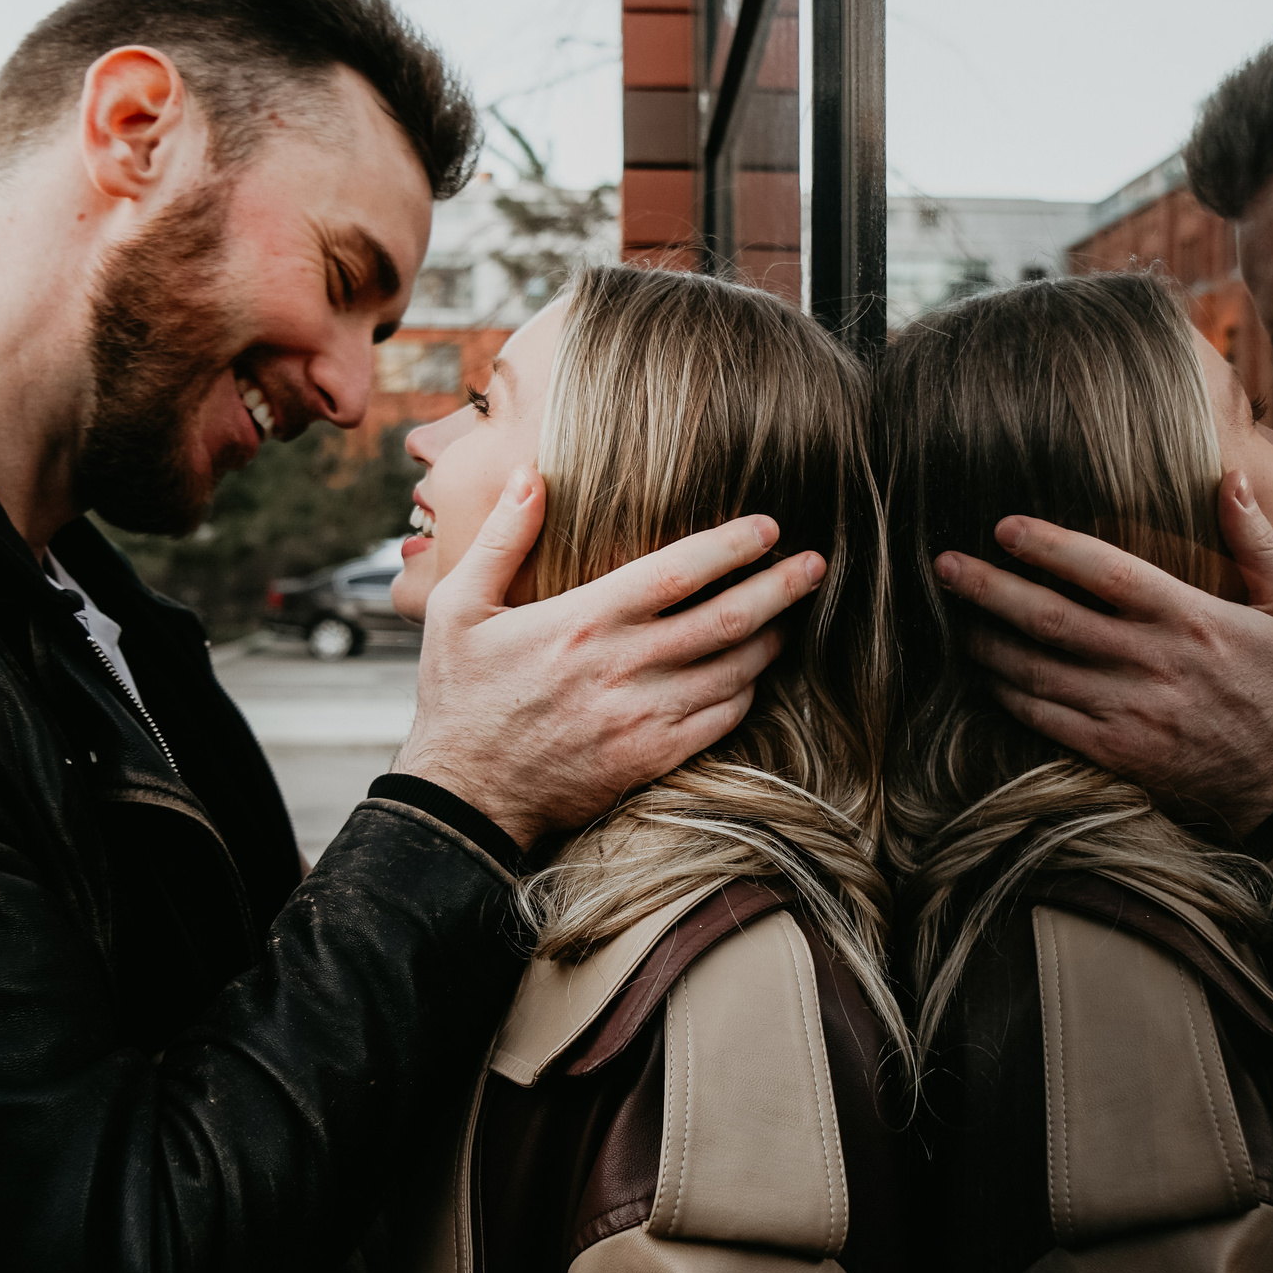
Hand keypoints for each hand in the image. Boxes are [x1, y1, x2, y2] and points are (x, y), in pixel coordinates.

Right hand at [395, 466, 824, 848]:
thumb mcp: (456, 607)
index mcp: (583, 620)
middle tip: (816, 565)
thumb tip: (531, 476)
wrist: (464, 796)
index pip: (679, 570)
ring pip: (734, 672)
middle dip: (781, 588)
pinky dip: (746, 693)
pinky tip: (752, 674)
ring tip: (790, 616)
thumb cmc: (460, 696)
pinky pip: (721, 721)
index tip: (770, 527)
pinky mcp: (651, 758)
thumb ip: (501, 539)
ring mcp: (643, 717)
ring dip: (770, 640)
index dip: (734, 545)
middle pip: (726, 619)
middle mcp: (623, 667)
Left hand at [936, 470, 1272, 835]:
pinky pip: (1043, 719)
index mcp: (1190, 619)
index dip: (1050, 547)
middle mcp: (1152, 663)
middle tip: (945, 565)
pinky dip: (1007, 694)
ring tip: (951, 616)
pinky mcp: (1115, 751)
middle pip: (1053, 619)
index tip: (1004, 527)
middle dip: (990, 590)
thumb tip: (1228, 476)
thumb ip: (1257, 541)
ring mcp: (1129, 712)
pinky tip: (984, 672)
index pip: (1107, 572)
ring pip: (1037, 671)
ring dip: (987, 643)